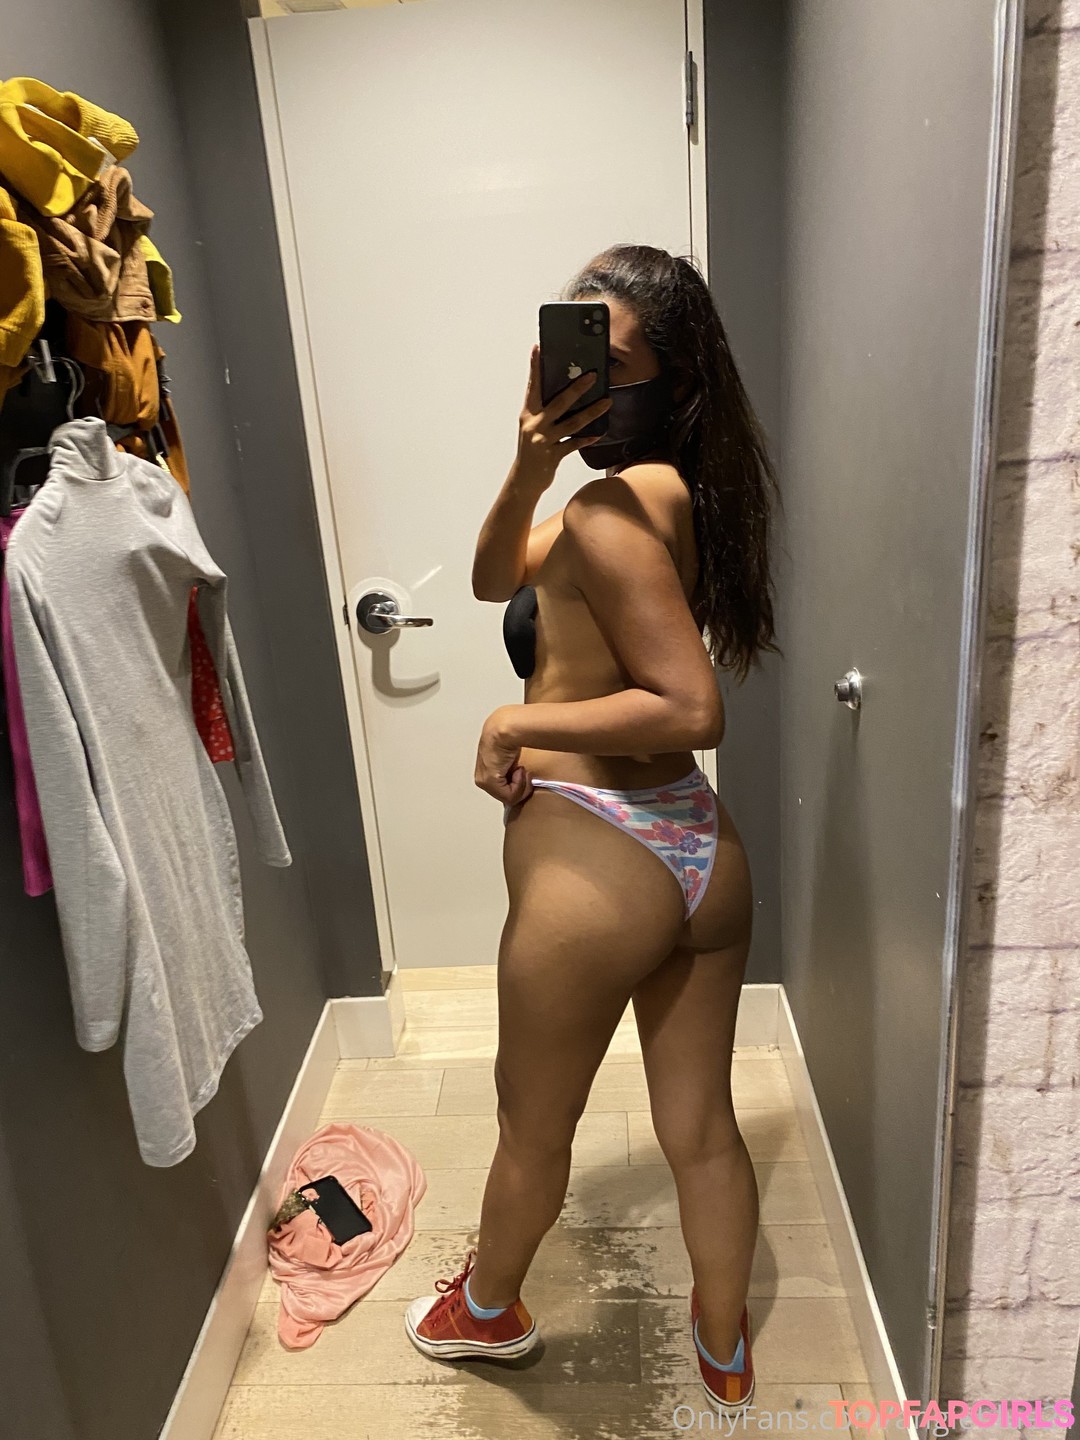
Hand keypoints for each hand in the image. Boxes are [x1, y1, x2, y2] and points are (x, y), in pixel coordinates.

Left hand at [475, 707, 532, 805]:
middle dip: (520, 786)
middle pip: (507, 796)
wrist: (504, 729)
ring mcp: (484, 782)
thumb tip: (520, 780)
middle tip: (522, 771)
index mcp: (485, 774)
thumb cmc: (508, 739)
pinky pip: (511, 796)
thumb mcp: (510, 760)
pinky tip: (518, 769)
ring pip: (510, 798)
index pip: (504, 790)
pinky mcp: (490, 782)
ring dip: (521, 785)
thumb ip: (511, 773)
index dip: (518, 784)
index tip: (521, 771)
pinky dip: (520, 784)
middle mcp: (481, 780)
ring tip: (520, 768)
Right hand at [515, 344, 611, 482]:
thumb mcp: (532, 426)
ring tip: (606, 403)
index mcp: (528, 414)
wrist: (523, 480)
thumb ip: (544, 410)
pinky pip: (573, 445)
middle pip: (559, 402)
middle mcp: (534, 425)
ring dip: (591, 412)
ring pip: (571, 423)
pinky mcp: (552, 456)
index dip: (535, 367)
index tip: (538, 349)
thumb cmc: (531, 450)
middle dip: (577, 388)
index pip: (533, 386)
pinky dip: (586, 439)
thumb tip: (565, 392)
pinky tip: (598, 433)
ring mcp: (543, 440)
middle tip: (592, 375)